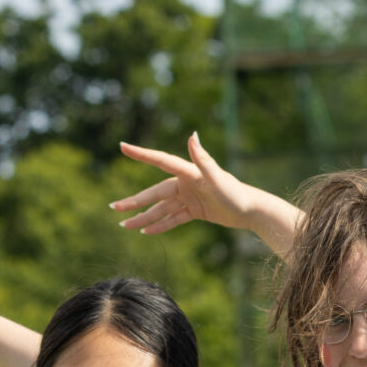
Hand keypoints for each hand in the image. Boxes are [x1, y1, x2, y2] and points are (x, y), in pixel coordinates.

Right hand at [113, 133, 258, 234]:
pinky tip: (146, 232)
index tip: (122, 146)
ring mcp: (189, 197)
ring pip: (161, 208)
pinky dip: (161, 225)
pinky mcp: (195, 210)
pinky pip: (173, 218)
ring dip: (144, 217)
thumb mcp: (218, 178)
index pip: (160, 160)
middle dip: (135, 201)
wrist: (252, 211)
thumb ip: (203, 158)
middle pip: (154, 192)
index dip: (141, 154)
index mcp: (188, 172)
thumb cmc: (237, 193)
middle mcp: (186, 183)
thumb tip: (192, 135)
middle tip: (114, 207)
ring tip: (124, 225)